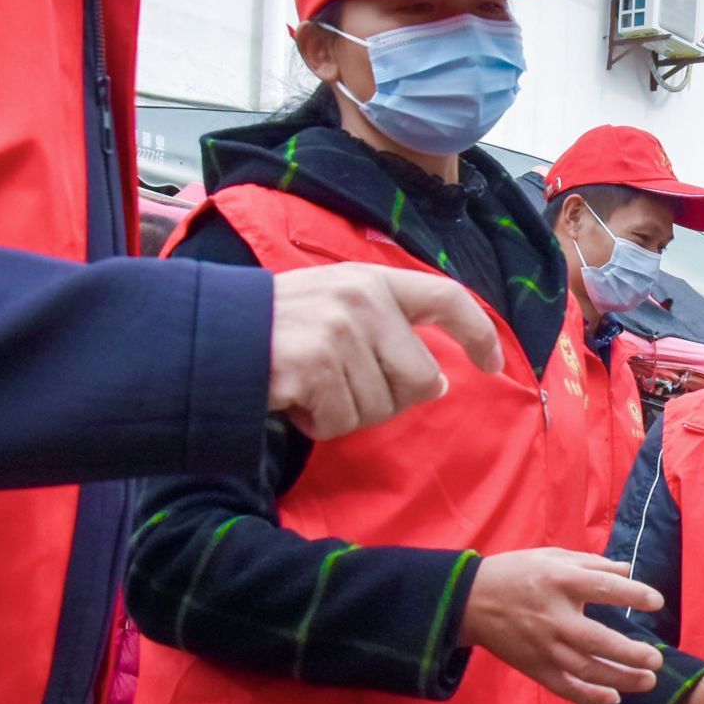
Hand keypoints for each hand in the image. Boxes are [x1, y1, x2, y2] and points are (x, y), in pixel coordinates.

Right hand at [266, 266, 504, 442]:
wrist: (211, 334)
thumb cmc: (277, 326)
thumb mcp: (337, 306)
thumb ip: (388, 332)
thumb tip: (436, 383)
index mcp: (374, 281)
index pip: (447, 298)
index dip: (478, 333)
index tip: (492, 364)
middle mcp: (363, 300)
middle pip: (420, 379)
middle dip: (389, 398)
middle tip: (344, 387)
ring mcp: (339, 331)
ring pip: (379, 407)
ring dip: (345, 411)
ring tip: (310, 385)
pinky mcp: (315, 365)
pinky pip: (342, 421)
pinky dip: (318, 422)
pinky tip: (294, 398)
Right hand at [460, 549, 664, 703]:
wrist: (471, 601)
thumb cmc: (516, 573)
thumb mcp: (552, 556)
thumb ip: (591, 563)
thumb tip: (627, 570)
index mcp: (559, 582)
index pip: (603, 588)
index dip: (633, 594)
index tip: (657, 602)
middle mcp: (554, 617)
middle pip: (598, 640)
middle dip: (631, 653)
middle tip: (657, 659)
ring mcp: (544, 647)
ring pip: (586, 670)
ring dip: (621, 679)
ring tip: (647, 680)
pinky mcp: (534, 667)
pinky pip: (565, 687)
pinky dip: (590, 696)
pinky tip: (612, 698)